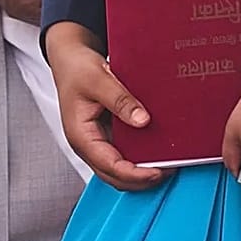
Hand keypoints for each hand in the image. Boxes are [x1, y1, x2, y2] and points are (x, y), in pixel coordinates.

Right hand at [45, 21, 165, 190]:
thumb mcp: (98, 80)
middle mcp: (87, 144)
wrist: (69, 60)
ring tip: (167, 164)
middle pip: (114, 176)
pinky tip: (156, 153)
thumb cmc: (76, 70)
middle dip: (141, 179)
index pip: (109, 166)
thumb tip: (142, 120)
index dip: (135, 174)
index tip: (158, 172)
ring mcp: (96, 142)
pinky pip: (123, 156)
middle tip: (170, 170)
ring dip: (141, 172)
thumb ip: (120, 100)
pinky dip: (139, 160)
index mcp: (80, 135)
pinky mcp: (106, 137)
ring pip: (119, 170)